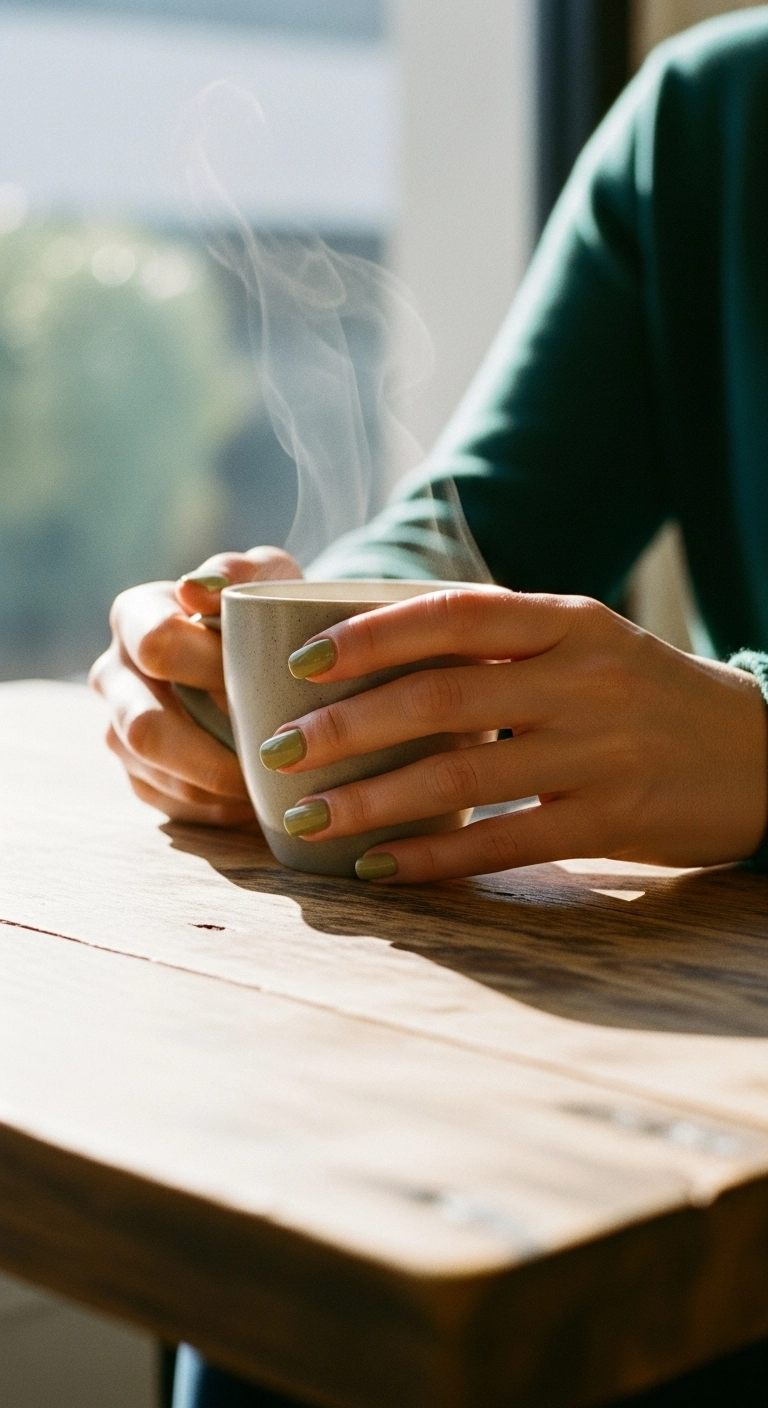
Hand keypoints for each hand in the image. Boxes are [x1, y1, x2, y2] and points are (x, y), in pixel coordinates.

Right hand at [89, 546, 300, 825]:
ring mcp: (119, 728)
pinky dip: (218, 806)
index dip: (212, 666)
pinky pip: (171, 804)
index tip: (263, 675)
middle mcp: (114, 673)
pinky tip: (258, 795)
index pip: (157, 645)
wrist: (273, 654)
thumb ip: (238, 571)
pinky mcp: (139, 774)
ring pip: (157, 774)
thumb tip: (195, 589)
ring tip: (274, 781)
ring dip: (219, 784)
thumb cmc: (268, 610)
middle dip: (210, 746)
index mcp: (135, 615)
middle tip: (274, 751)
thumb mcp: (267, 577)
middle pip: (143, 726)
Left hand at [261, 586, 767, 881]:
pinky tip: (380, 867)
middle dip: (346, 725)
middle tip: (277, 748)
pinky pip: (504, 841)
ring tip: (306, 815)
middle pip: (441, 696)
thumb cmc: (645, 696)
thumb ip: (501, 645)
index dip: (370, 636)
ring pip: (462, 773)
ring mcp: (598, 751)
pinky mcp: (612, 820)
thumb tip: (379, 654)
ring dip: (372, 799)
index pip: (452, 614)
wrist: (760, 754)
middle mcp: (581, 677)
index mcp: (567, 621)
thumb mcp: (586, 646)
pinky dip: (435, 858)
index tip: (301, 664)